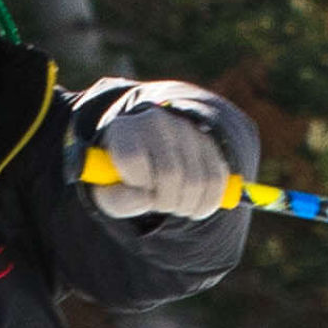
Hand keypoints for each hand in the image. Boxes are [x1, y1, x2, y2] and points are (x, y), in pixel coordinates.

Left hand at [89, 97, 239, 219]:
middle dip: (164, 201)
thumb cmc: (124, 180)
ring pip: (197, 182)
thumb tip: (146, 199)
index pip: (133, 158)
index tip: (135, 186)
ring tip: (173, 202)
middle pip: (170, 174)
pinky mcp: (210, 144)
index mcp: (124, 129)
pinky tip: (191, 203)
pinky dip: (205, 204)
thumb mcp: (110, 194)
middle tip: (157, 203)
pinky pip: (217, 183)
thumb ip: (118, 200)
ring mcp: (187, 129)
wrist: (148, 160)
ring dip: (185, 206)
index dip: (137, 182)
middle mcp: (157, 121)